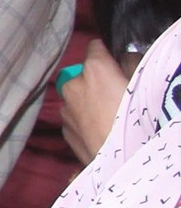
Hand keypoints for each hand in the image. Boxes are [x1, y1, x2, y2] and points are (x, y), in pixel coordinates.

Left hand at [60, 40, 127, 162]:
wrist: (123, 161)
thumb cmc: (138, 119)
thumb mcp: (143, 84)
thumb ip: (132, 64)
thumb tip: (124, 58)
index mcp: (94, 69)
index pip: (95, 47)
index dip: (107, 53)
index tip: (115, 62)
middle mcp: (73, 85)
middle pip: (84, 75)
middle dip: (97, 80)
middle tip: (117, 95)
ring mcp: (66, 109)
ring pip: (77, 97)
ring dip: (88, 100)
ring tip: (110, 117)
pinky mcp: (64, 130)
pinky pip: (75, 117)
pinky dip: (84, 119)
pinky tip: (101, 131)